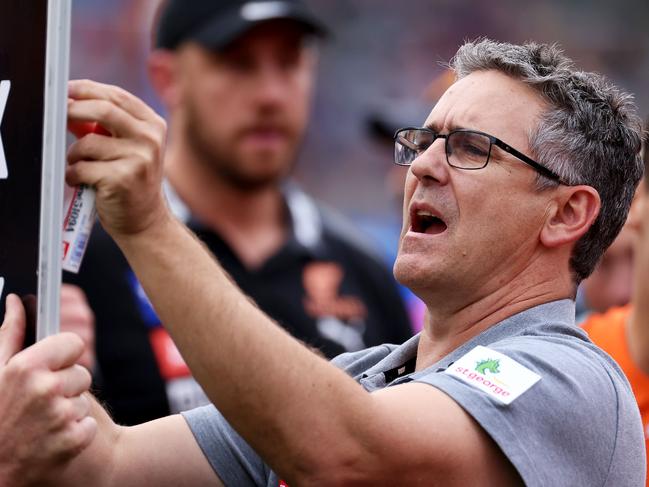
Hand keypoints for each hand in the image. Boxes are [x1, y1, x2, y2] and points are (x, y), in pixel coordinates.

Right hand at [0, 295, 95, 485]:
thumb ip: (9, 334)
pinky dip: (75, 433)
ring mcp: (60, 417)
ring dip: (69, 410)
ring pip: (84, 399)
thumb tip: (15, 301)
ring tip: (41, 422)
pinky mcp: (72, 441)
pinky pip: (88, 425)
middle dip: (65, 385)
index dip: (63, 356)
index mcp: (26, 367)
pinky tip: (52, 439)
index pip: (73, 343)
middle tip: (39, 402)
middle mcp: (45, 389)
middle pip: (81, 372)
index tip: (51, 366)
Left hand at [66, 79, 168, 238]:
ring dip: (73, 155)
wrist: (146, 220)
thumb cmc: (132, 181)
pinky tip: (82, 182)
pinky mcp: (123, 179)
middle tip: (58, 116)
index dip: (86, 89)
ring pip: (87, 143)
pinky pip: (82, 168)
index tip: (66, 91)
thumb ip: (104, 126)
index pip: (116, 96)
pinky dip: (73, 175)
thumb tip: (70, 104)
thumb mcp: (127, 147)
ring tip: (78, 166)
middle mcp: (150, 139)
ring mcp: (139, 159)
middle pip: (103, 109)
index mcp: (153, 125)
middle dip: (74, 110)